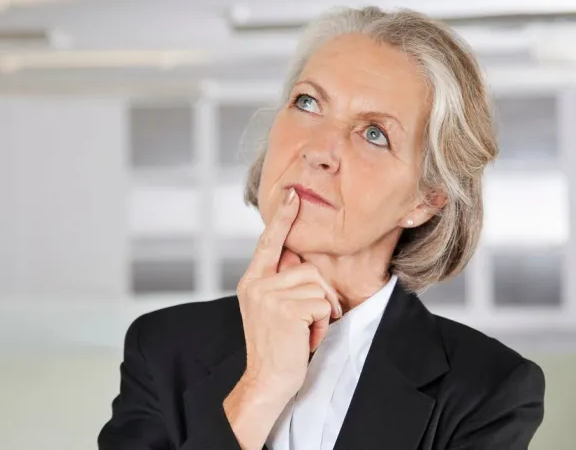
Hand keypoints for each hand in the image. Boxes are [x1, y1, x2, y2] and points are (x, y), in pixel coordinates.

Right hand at [237, 187, 341, 397]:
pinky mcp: (286, 308)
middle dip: (320, 296)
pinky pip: (321, 304)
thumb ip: (281, 283)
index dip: (282, 218)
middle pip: (307, 268)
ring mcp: (270, 295)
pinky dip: (322, 325)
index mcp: (252, 281)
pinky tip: (307, 339)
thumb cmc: (277, 347)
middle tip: (309, 322)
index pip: (269, 243)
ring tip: (306, 332)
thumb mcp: (272, 309)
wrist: (267, 381)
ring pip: (317, 286)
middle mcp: (257, 284)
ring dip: (322, 312)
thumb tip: (300, 259)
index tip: (292, 194)